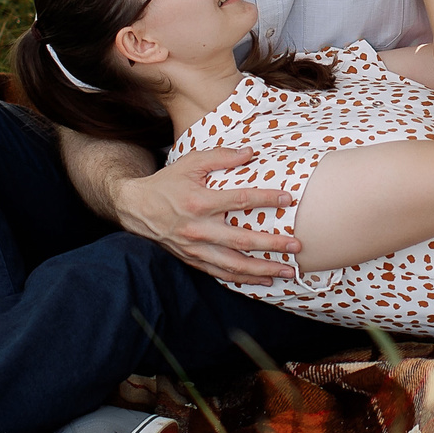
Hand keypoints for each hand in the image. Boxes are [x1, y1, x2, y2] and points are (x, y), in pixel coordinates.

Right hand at [109, 146, 303, 284]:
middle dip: (273, 245)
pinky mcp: (192, 259)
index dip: (266, 199)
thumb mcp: (190, 162)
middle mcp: (198, 229)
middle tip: (297, 246)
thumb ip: (221, 157)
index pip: (240, 200)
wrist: (136, 207)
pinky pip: (221, 273)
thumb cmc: (167, 183)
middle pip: (242, 241)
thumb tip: (251, 152)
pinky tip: (262, 280)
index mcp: (200, 202)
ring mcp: (195, 248)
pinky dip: (243, 279)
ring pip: (234, 265)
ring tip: (286, 270)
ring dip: (263, 269)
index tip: (288, 198)